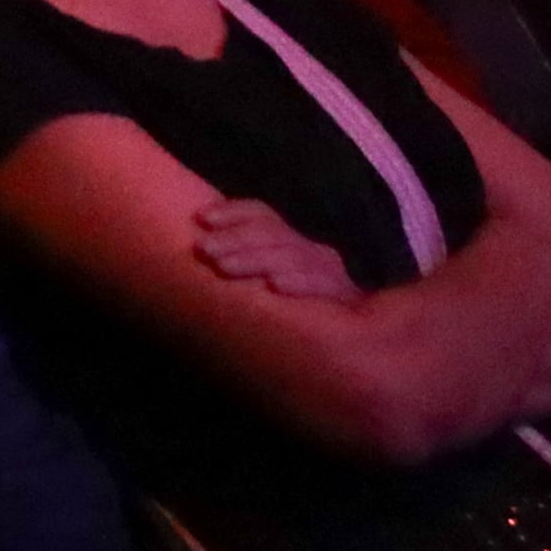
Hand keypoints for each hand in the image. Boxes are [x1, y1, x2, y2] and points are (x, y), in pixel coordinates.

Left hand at [193, 197, 358, 302]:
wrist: (356, 339)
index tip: (200, 218)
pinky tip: (275, 285)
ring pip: (291, 255)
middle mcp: (310, 250)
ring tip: (225, 266)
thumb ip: (239, 262)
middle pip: (271, 234)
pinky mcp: (345, 297)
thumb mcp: (265, 280)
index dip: (231, 212)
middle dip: (234, 239)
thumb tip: (194, 249)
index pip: (260, 214)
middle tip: (204, 249)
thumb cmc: (292, 310)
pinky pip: (321, 285)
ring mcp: (329, 272)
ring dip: (255, 259)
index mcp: (289, 241)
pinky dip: (299, 282)